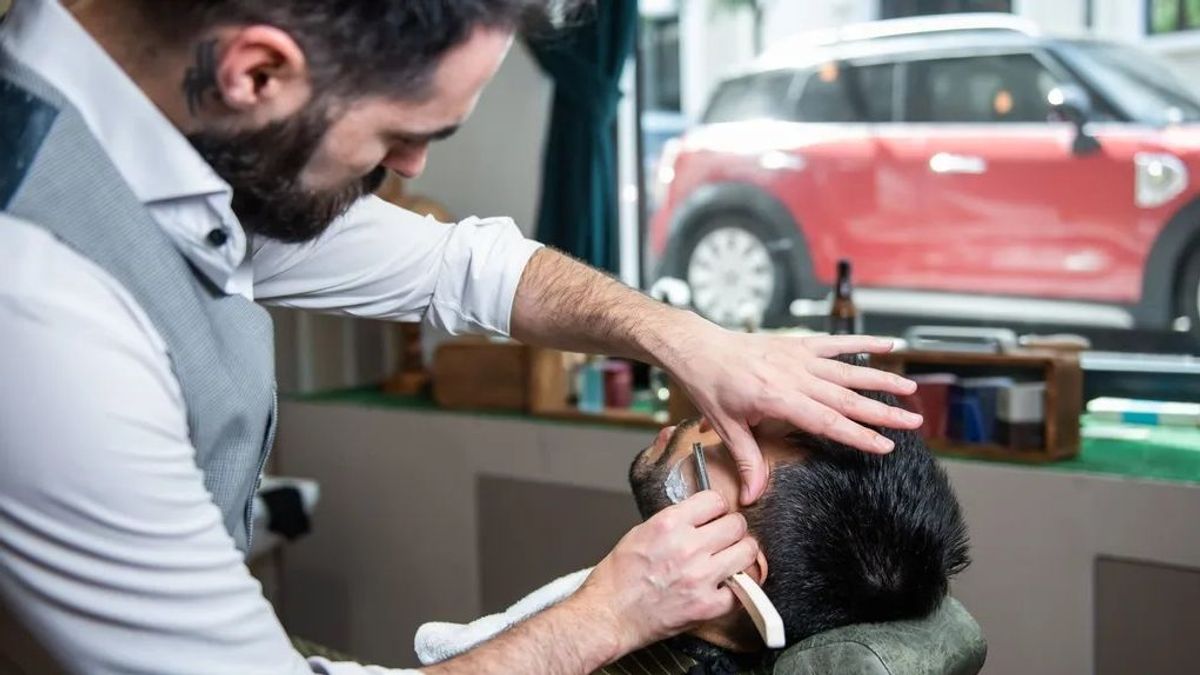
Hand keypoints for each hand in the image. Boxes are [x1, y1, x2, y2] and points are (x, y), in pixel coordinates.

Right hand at [573, 491, 756, 656]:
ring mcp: (700, 577)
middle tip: (725, 538)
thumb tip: (699, 517)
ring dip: (741, 554)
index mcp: (668, 525)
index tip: (714, 516)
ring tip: (731, 559)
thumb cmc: (618, 578)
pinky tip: (728, 585)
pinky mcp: (707, 605)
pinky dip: (739, 587)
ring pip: (747, 552)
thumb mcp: (640, 533)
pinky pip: (744, 589)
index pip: (714, 500)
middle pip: (736, 524)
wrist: (609, 615)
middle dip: (732, 529)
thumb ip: (673, 522)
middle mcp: (687, 547)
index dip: (716, 508)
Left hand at [664, 321, 922, 503]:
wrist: (698, 348)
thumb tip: (753, 497)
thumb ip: (747, 461)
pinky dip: (863, 343)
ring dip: (880, 381)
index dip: (858, 435)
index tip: (885, 446)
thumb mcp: (726, 428)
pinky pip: (836, 343)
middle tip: (912, 423)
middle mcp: (793, 375)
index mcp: (776, 398)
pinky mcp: (798, 344)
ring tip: (910, 391)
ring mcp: (798, 357)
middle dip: (882, 412)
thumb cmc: (710, 386)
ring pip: (847, 371)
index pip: (826, 421)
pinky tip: (889, 346)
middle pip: (846, 397)